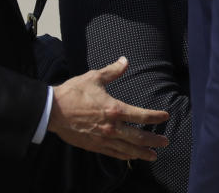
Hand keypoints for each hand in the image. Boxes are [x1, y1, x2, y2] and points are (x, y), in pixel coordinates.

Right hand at [48, 56, 169, 160]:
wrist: (53, 110)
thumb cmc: (73, 92)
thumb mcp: (94, 77)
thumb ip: (112, 71)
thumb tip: (125, 60)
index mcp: (114, 109)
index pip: (141, 115)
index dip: (156, 116)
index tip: (165, 116)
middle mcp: (111, 127)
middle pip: (138, 137)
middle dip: (153, 140)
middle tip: (165, 142)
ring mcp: (103, 138)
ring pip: (127, 149)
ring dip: (142, 152)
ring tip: (153, 156)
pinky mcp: (94, 145)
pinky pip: (113, 153)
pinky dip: (124, 155)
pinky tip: (130, 157)